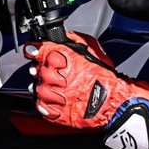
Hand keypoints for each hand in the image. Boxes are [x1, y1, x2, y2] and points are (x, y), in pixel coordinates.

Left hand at [25, 39, 148, 148]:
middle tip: (54, 73)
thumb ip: (74, 40)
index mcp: (61, 59)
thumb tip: (63, 35)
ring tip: (56, 87)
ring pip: (36, 88)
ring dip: (42, 87)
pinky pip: (41, 107)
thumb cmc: (105, 76)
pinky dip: (44, 103)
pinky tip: (54, 99)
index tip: (35, 52)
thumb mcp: (91, 49)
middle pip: (35, 70)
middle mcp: (54, 76)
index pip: (36, 51)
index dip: (35, 50)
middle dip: (42, 70)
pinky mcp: (55, 112)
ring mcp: (53, 95)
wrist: (114, 101)